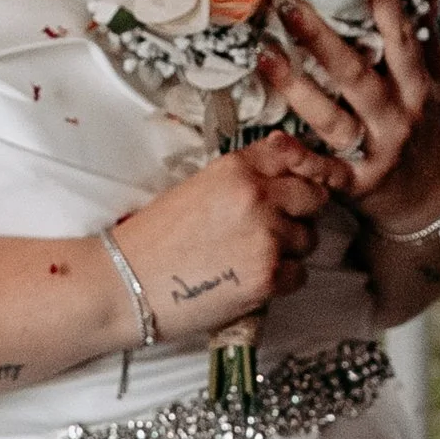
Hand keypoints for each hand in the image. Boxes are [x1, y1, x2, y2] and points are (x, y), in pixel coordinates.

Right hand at [109, 133, 344, 342]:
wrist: (125, 283)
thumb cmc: (153, 241)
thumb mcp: (197, 189)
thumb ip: (241, 179)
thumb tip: (281, 179)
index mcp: (236, 169)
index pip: (292, 155)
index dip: (299, 171)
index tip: (297, 183)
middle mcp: (257, 196)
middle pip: (314, 197)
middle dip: (300, 212)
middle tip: (274, 226)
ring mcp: (267, 237)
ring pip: (309, 238)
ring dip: (290, 249)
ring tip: (250, 256)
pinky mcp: (268, 276)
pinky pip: (299, 275)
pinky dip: (281, 280)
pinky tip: (249, 279)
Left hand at [260, 0, 439, 236]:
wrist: (435, 209)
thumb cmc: (432, 140)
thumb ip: (430, 44)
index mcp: (418, 90)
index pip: (401, 38)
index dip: (384, 0)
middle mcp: (398, 118)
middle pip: (358, 74)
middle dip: (323, 39)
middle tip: (288, 6)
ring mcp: (378, 152)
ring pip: (334, 118)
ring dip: (298, 87)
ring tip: (264, 56)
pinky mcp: (358, 185)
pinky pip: (326, 171)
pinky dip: (300, 158)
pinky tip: (272, 140)